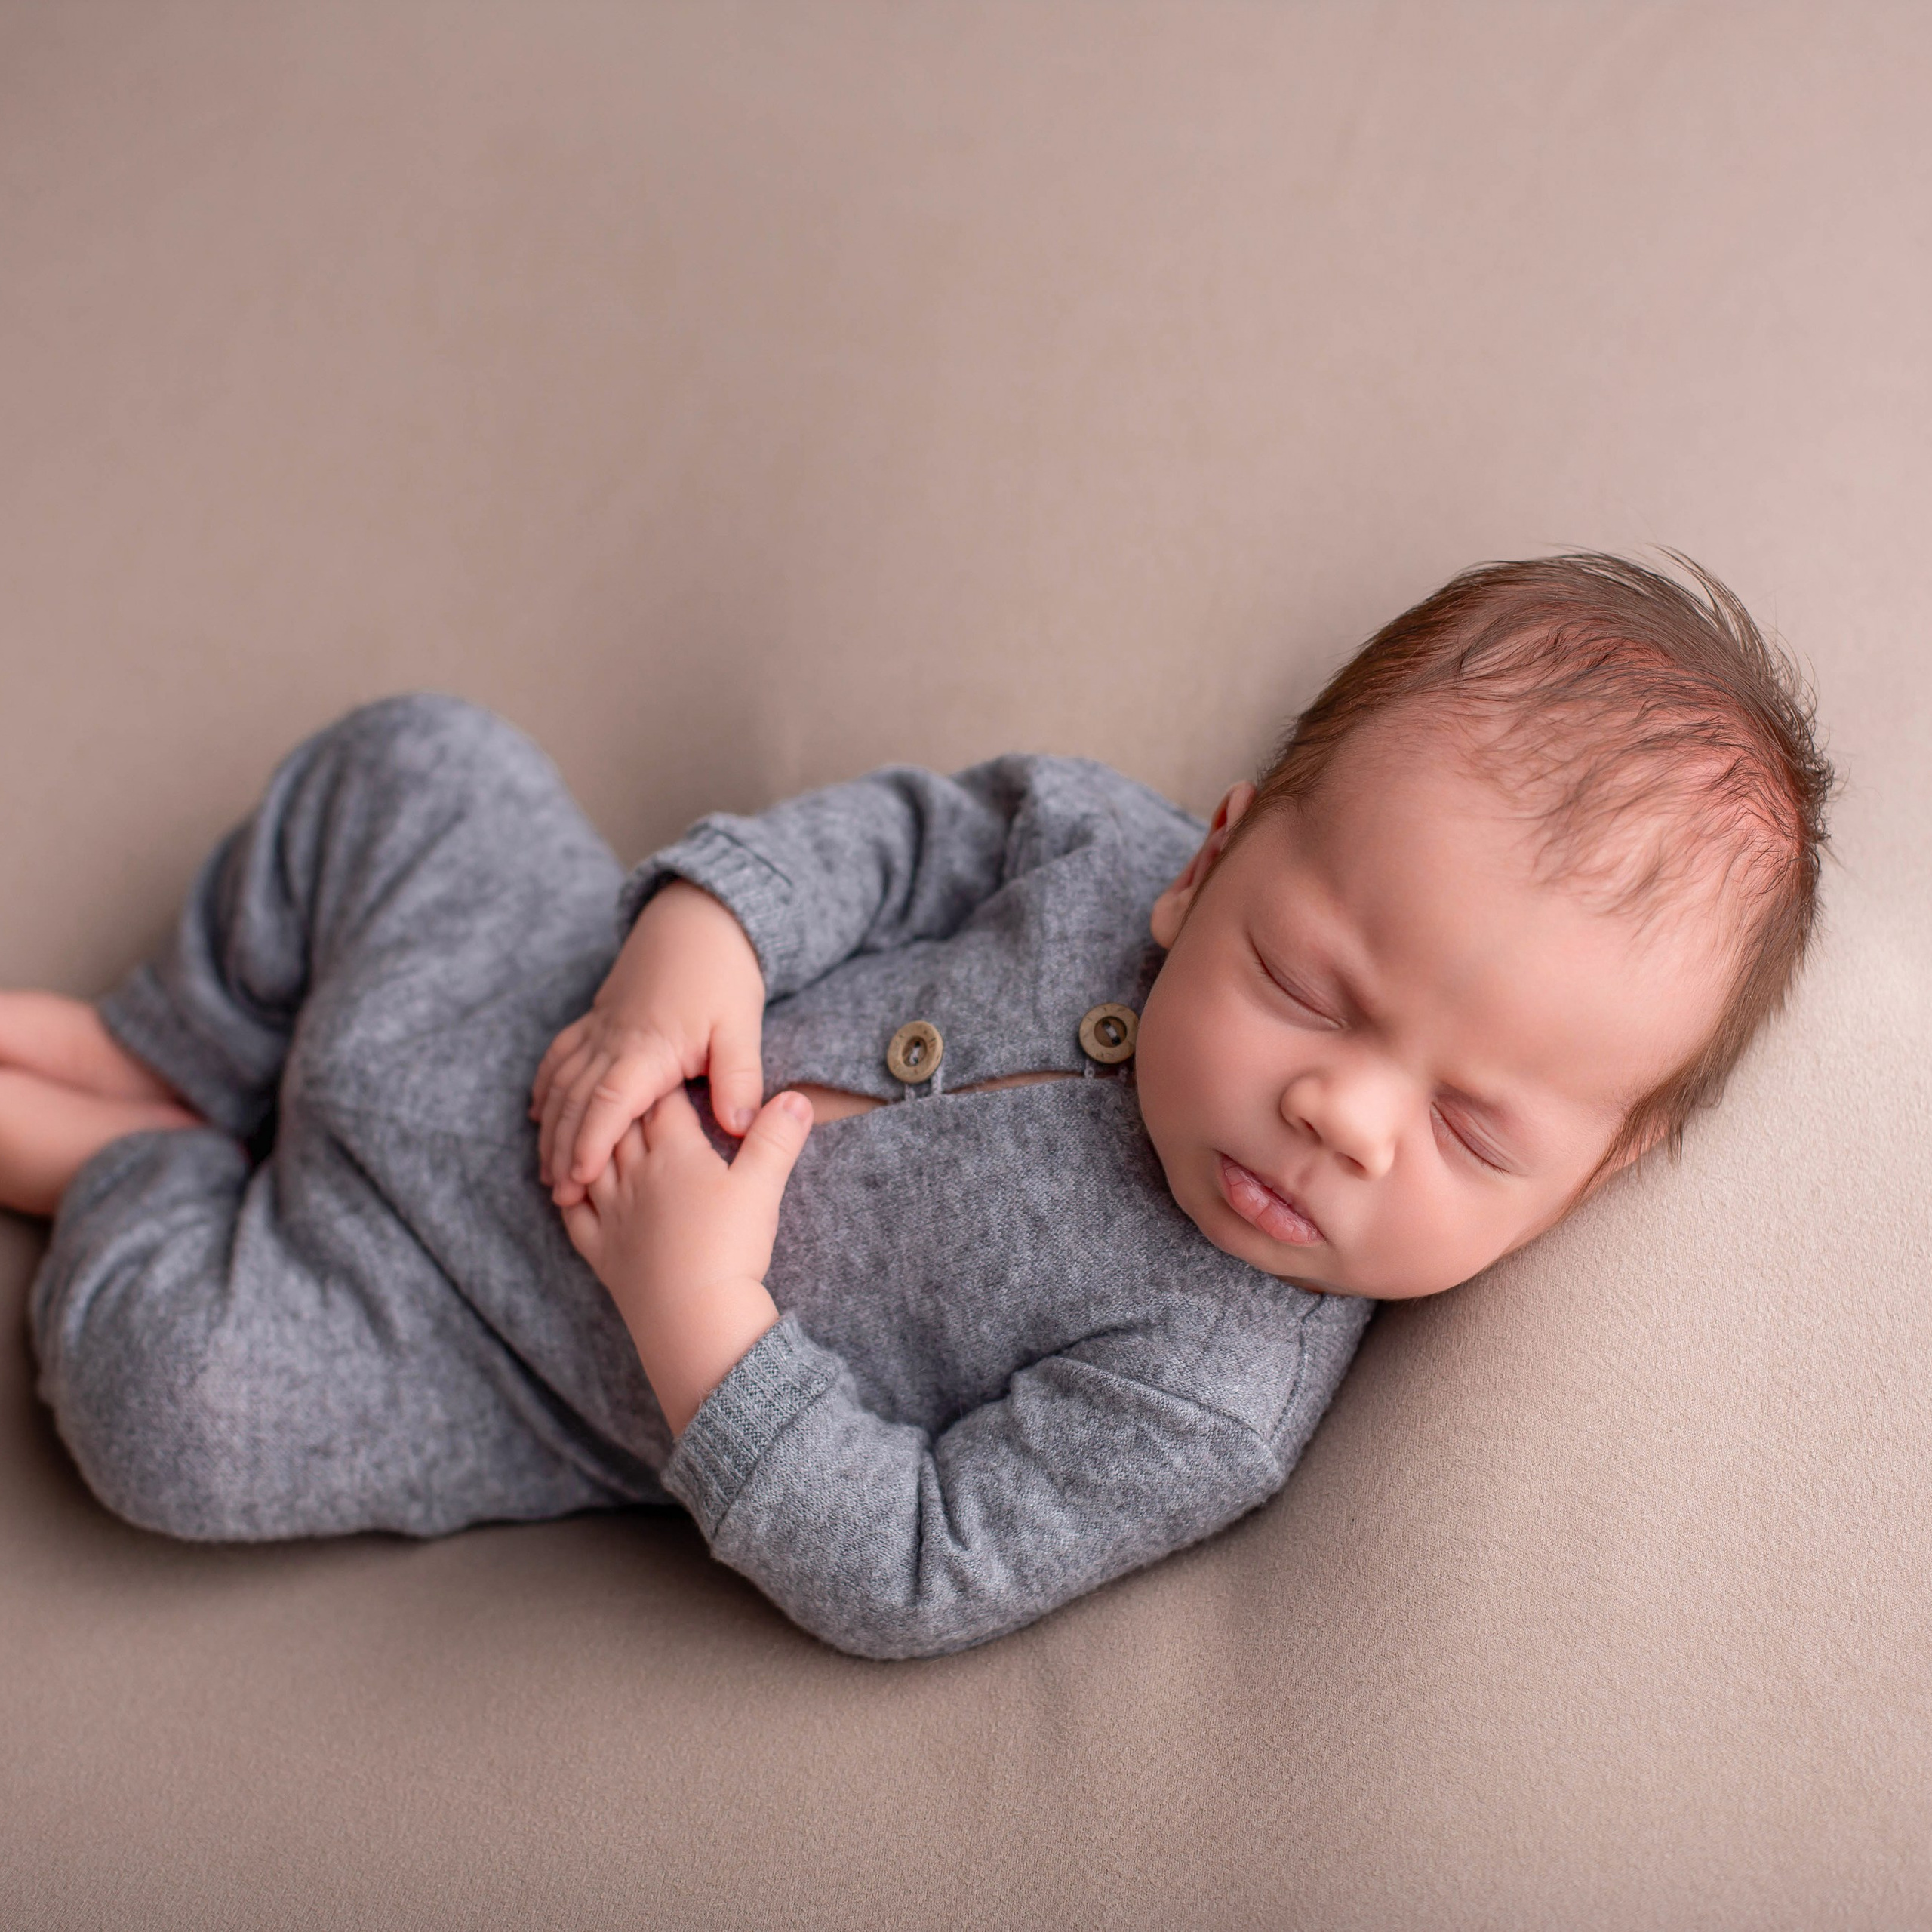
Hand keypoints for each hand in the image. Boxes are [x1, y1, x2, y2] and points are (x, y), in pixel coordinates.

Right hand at [531, 881, 765, 1206]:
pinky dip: (545, 1088)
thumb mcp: (742, 1026)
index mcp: (648, 1047)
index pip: (608, 1100)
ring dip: (551, 1128)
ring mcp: (600, 1029)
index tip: (580, 1179)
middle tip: (561, 1197)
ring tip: (548, 1173)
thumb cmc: (723, 975)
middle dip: (563, 1150)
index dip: (591, 1141)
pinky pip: (559, 1057)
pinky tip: (538, 1115)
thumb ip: (739, 1077)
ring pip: (561, 1083)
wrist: (700, 919)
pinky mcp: (597, 1020)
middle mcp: (613, 1040)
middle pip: (576, 1101)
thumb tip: (739, 1127)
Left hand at [560, 1085, 812, 1433]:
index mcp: (675, 1153)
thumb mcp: (763, 1186)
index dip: (668, 1082)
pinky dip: (570, 1197)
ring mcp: (612, 1214)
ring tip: (594, 1129)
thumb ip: (776, 1137)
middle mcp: (634, 1175)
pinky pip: (575, 1215)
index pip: (664, 1103)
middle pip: (625, 1127)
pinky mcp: (601, 1252)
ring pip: (593, 1164)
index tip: (670, 1065)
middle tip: (632, 1088)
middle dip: (630, 1104)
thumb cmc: (730, 1247)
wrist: (693, 1316)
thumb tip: (797, 1096)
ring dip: (591, 1143)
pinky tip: (569, 1191)